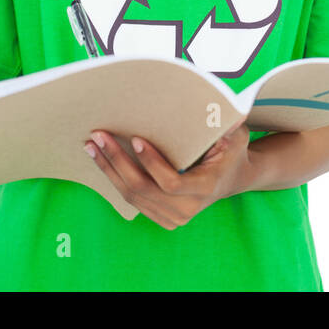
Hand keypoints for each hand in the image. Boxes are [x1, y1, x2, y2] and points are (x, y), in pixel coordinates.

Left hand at [84, 122, 253, 229]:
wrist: (231, 179)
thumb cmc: (231, 152)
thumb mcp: (236, 136)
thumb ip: (230, 125)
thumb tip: (228, 110)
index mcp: (204, 188)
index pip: (170, 181)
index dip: (151, 163)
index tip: (135, 139)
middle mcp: (187, 209)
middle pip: (142, 189)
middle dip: (117, 161)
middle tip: (99, 136)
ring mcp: (173, 217)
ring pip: (132, 196)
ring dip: (109, 170)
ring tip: (92, 146)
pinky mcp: (161, 217)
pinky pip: (132, 199)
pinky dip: (114, 179)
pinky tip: (101, 160)